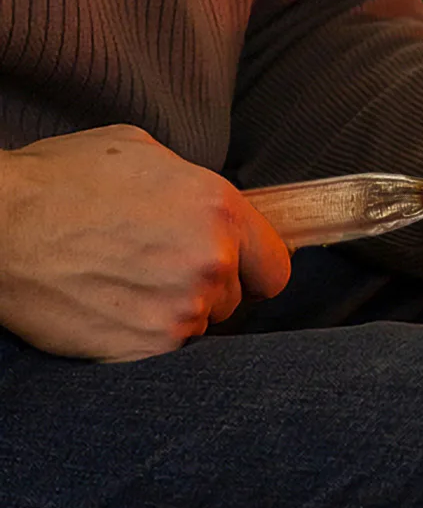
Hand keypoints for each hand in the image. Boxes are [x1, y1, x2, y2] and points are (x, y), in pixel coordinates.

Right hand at [0, 125, 291, 360]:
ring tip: (124, 286)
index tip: (234, 271)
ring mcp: (178, 310)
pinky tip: (108, 309)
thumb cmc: (63, 181)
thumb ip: (195, 189)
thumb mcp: (146, 156)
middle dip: (203, 289)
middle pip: (232, 299)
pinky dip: (139, 338)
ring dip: (170, 313)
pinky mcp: (141, 348)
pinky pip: (160, 352)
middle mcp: (211, 261)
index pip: (273, 267)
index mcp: (220, 210)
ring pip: (195, 327)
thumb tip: (211, 211)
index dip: (251, 270)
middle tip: (155, 271)